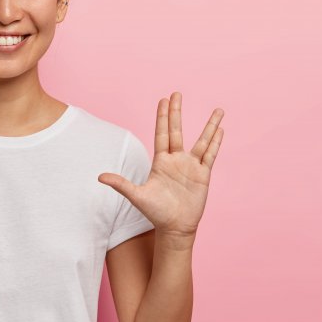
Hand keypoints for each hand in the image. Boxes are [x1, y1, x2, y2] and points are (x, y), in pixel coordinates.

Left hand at [98, 92, 223, 237]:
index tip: (163, 100)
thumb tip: (100, 177)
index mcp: (161, 161)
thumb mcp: (137, 196)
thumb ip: (121, 184)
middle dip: (176, 112)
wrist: (175, 228)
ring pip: (202, 140)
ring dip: (209, 125)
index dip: (162, 117)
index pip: (162, 133)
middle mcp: (176, 160)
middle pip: (177, 131)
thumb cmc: (155, 212)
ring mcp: (191, 166)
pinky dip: (216, 142)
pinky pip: (211, 155)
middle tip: (176, 93)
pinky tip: (221, 129)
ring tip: (218, 109)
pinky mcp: (204, 175)